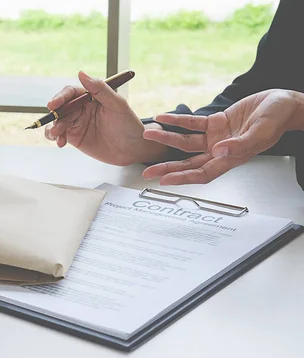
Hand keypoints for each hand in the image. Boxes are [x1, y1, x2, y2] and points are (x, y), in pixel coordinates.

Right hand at [44, 71, 168, 164]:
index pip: (71, 93)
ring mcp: (76, 122)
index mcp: (91, 96)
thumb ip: (100, 89)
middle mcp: (81, 108)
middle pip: (61, 108)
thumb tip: (81, 73)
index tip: (54, 105)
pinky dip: (55, 137)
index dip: (60, 97)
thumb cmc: (129, 125)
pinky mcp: (74, 137)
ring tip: (57, 136)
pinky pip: (59, 135)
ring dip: (53, 128)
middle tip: (56, 126)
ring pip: (57, 121)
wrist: (134, 149)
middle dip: (55, 116)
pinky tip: (60, 142)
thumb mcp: (118, 105)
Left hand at [142, 89, 298, 184]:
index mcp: (231, 159)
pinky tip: (163, 118)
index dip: (183, 179)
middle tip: (147, 171)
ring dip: (167, 138)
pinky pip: (192, 123)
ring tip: (149, 134)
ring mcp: (216, 138)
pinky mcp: (215, 123)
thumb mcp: (261, 132)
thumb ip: (240, 144)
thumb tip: (219, 151)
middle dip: (167, 167)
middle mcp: (219, 151)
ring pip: (185, 142)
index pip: (202, 174)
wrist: (283, 103)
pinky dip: (177, 120)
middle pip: (188, 163)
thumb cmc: (277, 119)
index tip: (164, 181)